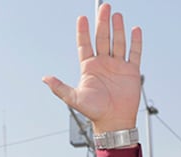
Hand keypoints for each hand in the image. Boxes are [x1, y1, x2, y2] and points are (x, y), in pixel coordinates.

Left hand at [43, 4, 142, 133]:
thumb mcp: (73, 99)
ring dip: (117, 29)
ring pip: (118, 42)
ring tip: (116, 14)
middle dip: (102, 23)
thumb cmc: (93, 112)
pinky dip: (135, 42)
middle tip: (103, 7)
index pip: (85, 45)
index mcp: (89, 68)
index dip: (83, 32)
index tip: (82, 18)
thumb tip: (45, 78)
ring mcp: (117, 66)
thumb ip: (60, 87)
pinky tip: (135, 29)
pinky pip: (134, 53)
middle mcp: (103, 64)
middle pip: (102, 38)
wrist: (114, 121)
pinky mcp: (131, 71)